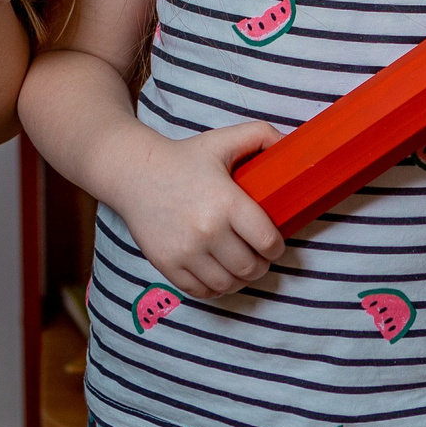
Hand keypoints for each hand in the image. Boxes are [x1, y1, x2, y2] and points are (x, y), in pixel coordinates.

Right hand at [111, 121, 284, 298]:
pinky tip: (219, 274)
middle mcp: (206, 230)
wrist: (134, 174)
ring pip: (227, 284)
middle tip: (260, 255)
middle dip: (261, 264)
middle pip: (250, 267)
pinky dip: (216, 288)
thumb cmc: (184, 158)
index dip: (277, 247)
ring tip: (241, 266)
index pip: (267, 241)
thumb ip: (261, 135)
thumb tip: (290, 143)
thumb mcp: (224, 139)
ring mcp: (185, 251)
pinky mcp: (167, 264)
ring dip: (240, 279)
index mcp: (226, 201)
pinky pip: (201, 291)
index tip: (274, 243)